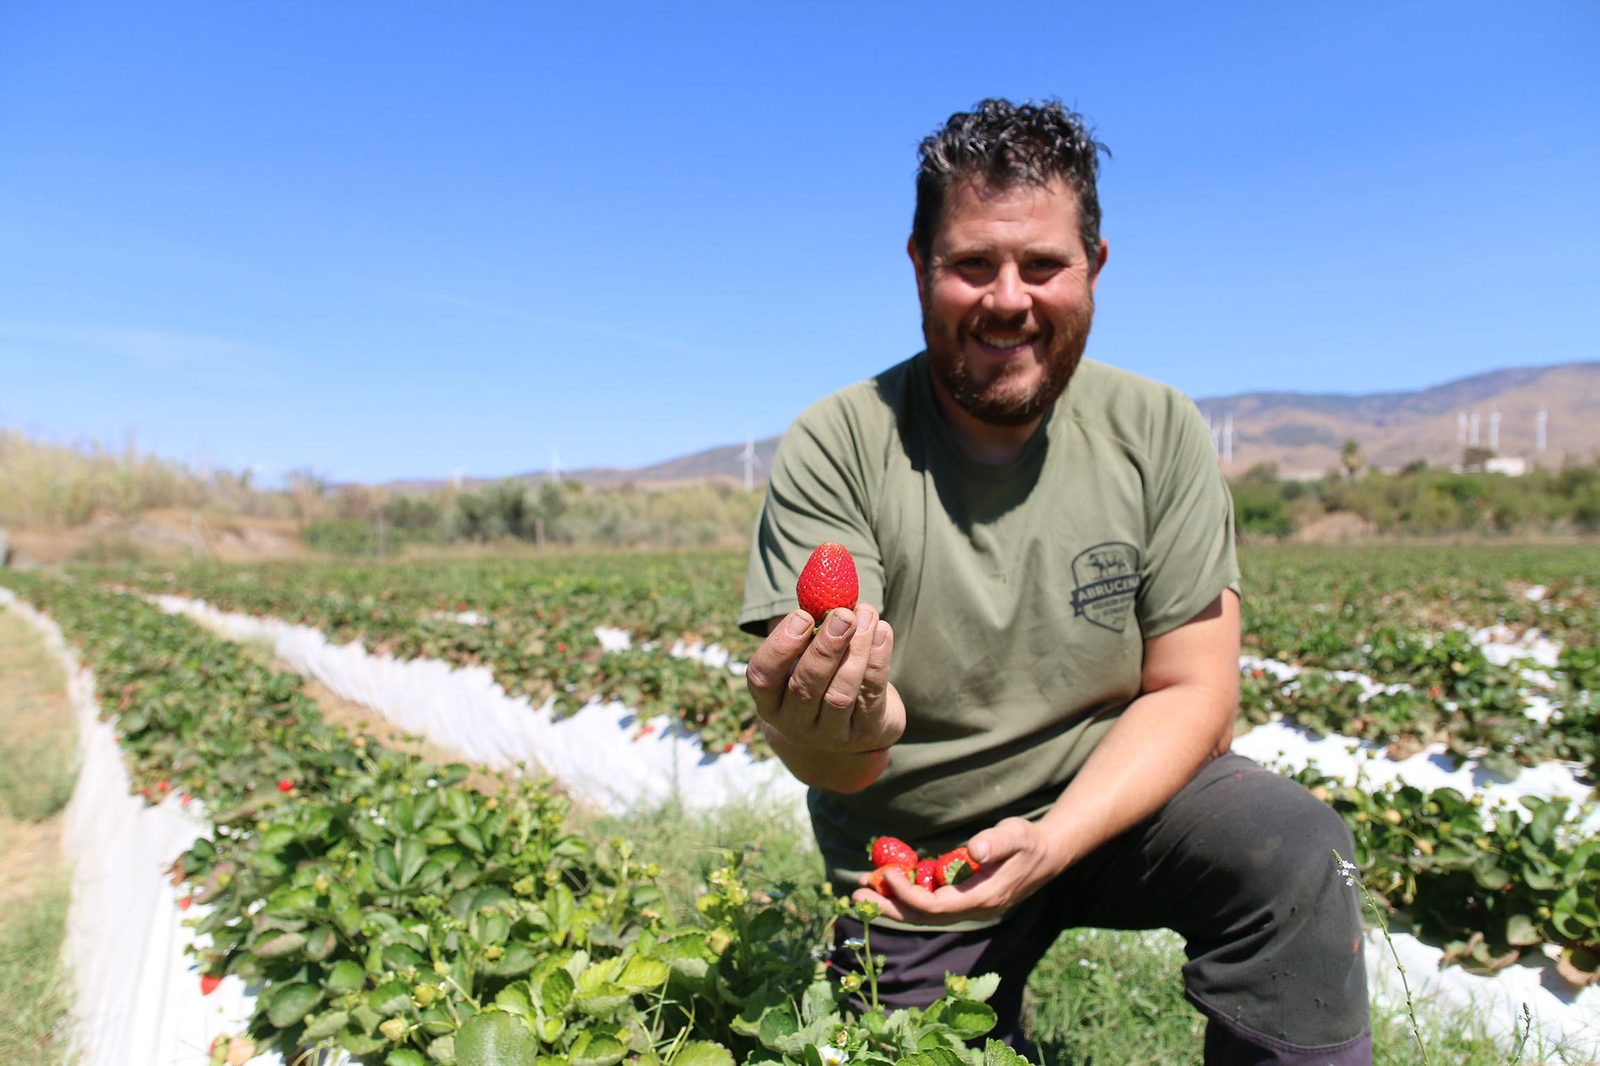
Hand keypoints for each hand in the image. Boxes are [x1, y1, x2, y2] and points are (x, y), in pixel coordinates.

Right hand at [745, 605, 902, 755]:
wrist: (855, 720)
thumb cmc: (823, 673)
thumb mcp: (806, 655)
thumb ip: (809, 628)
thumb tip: (827, 586)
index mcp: (770, 701)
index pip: (762, 676)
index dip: (780, 646)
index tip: (802, 616)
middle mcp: (794, 724)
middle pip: (805, 688)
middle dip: (825, 648)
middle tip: (843, 615)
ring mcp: (830, 735)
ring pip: (840, 694)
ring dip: (856, 650)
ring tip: (866, 616)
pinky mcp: (865, 734)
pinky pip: (872, 695)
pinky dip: (878, 659)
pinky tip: (881, 631)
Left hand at [852, 817, 1066, 924]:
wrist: (1046, 855)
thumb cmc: (1029, 842)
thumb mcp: (1016, 835)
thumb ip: (996, 842)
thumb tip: (974, 850)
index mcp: (983, 898)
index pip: (938, 906)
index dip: (910, 895)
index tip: (889, 875)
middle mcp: (972, 909)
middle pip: (924, 917)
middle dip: (890, 907)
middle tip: (856, 898)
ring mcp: (967, 907)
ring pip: (923, 914)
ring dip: (892, 904)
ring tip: (862, 893)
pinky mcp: (962, 899)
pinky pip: (929, 904)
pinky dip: (906, 896)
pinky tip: (888, 883)